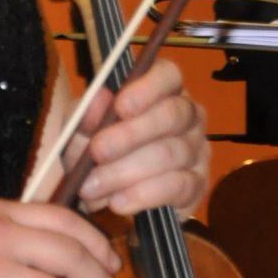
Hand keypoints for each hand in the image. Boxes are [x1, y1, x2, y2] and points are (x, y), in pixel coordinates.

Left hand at [73, 60, 209, 218]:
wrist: (105, 195)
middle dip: (131, 134)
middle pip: (173, 114)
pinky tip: (118, 202)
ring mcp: (198, 150)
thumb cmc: (96, 151)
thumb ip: (85, 113)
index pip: (169, 74)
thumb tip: (99, 98)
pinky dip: (144, 195)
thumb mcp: (80, 131)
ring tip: (93, 188)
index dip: (148, 87)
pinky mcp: (198, 185)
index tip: (120, 106)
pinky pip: (178, 187)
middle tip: (97, 152)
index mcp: (162, 91)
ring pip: (171, 154)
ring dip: (126, 172)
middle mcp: (188, 116)